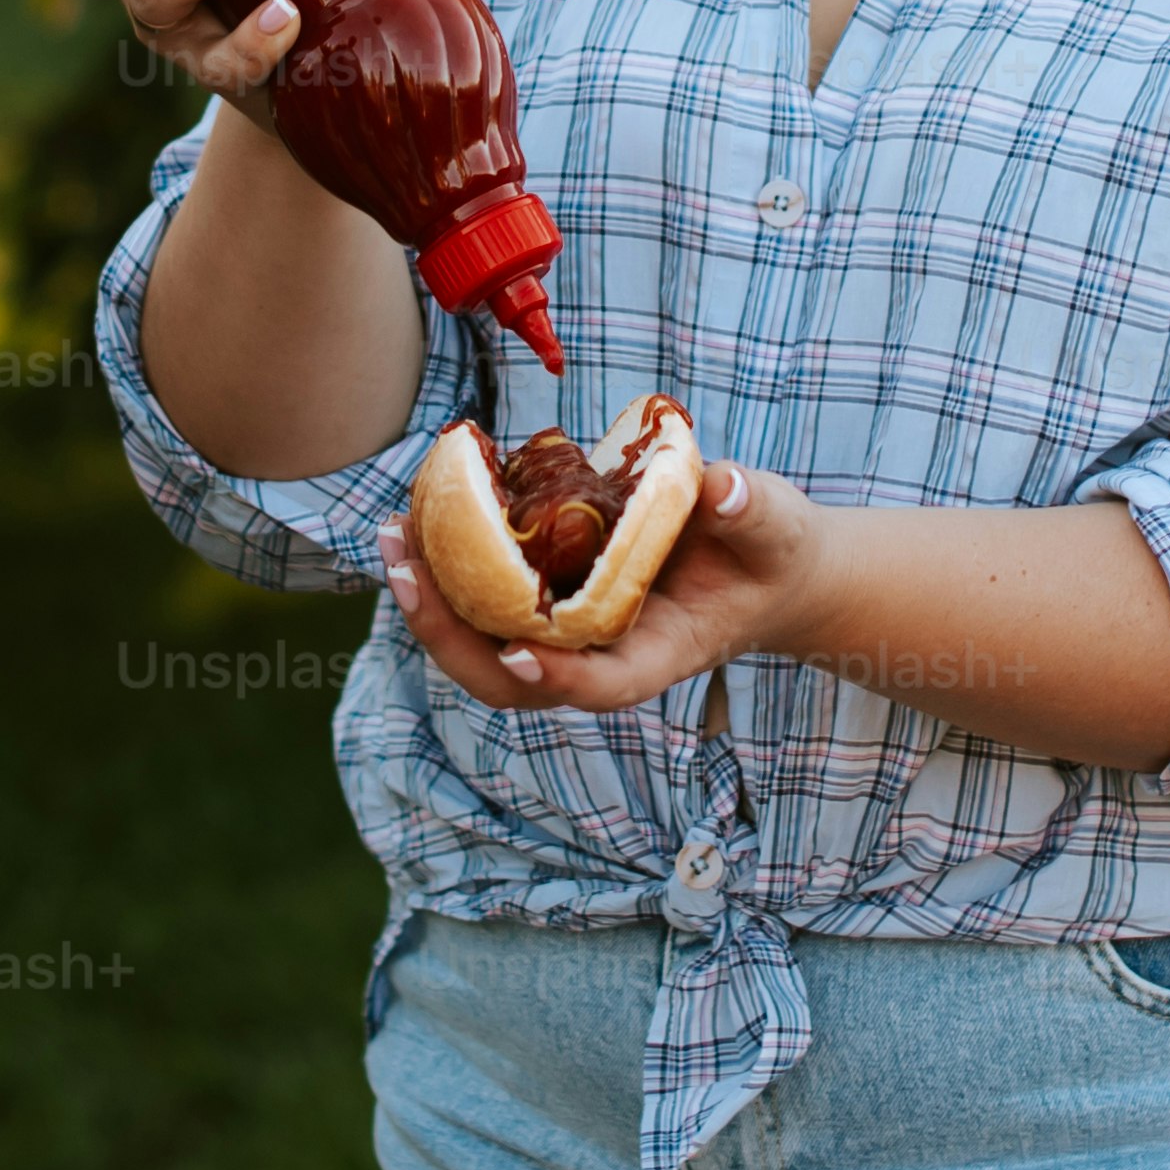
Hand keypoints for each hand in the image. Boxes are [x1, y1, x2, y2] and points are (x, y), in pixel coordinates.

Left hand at [378, 459, 829, 718]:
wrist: (759, 566)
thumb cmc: (769, 551)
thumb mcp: (776, 527)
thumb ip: (749, 509)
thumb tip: (719, 485)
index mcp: (661, 654)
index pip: (606, 683)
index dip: (562, 676)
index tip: (521, 653)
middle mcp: (603, 656)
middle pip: (517, 680)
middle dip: (453, 638)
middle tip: (407, 573)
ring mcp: (570, 636)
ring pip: (486, 649)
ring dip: (432, 603)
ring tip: (393, 538)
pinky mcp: (550, 602)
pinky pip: (487, 602)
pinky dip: (447, 568)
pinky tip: (419, 517)